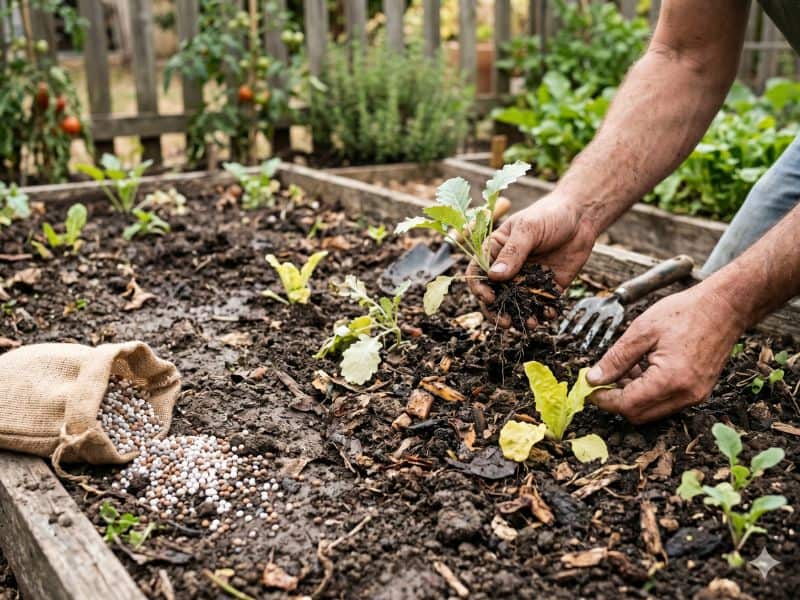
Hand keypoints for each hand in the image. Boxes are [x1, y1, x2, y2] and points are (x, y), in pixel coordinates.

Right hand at [467, 193, 595, 327]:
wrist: (582, 216)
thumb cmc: (549, 214)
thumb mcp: (528, 229)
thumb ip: (513, 252)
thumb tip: (495, 276)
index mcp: (495, 251)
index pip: (477, 272)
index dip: (479, 288)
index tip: (489, 298)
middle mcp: (508, 268)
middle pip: (495, 294)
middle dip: (498, 311)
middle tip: (507, 322)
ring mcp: (527, 279)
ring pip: (517, 304)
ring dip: (521, 316)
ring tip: (530, 323)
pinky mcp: (547, 286)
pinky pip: (542, 305)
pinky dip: (544, 313)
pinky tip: (549, 314)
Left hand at [586, 285, 745, 423]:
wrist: (725, 307)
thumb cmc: (685, 312)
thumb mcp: (641, 331)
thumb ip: (615, 358)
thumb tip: (593, 379)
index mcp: (670, 380)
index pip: (627, 405)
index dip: (603, 399)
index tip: (588, 387)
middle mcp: (685, 395)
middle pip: (638, 415)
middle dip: (616, 400)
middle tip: (602, 379)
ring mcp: (695, 396)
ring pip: (651, 410)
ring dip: (632, 396)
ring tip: (624, 368)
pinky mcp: (699, 391)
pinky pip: (666, 402)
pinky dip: (648, 392)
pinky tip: (642, 368)